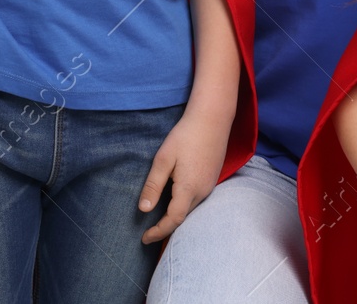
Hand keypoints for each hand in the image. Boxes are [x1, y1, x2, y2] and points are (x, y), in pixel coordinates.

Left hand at [138, 105, 232, 243]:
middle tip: (148, 231)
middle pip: (183, 217)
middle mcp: (203, 192)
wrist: (213, 118)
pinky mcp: (213, 178)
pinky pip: (198, 199)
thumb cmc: (185, 136)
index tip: (144, 238)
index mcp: (189, 189)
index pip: (173, 220)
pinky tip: (175, 199)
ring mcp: (210, 185)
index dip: (158, 232)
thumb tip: (144, 210)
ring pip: (191, 209)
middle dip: (166, 227)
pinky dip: (184, 205)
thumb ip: (153, 185)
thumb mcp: (163, 159)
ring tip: (159, 218)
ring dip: (176, 216)